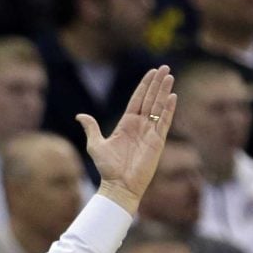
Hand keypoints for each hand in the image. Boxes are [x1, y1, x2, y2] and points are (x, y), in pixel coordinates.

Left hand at [77, 65, 176, 214]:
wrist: (118, 185)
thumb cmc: (107, 168)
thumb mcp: (95, 145)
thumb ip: (91, 128)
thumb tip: (80, 115)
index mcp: (126, 124)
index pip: (138, 100)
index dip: (144, 86)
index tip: (152, 72)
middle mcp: (140, 126)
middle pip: (151, 99)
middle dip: (157, 83)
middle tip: (165, 67)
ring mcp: (150, 133)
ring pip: (159, 107)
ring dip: (164, 92)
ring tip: (170, 76)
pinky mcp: (157, 142)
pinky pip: (164, 122)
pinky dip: (169, 110)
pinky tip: (172, 97)